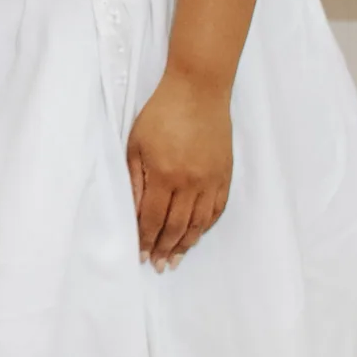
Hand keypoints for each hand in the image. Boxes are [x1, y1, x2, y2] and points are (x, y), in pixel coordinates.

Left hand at [126, 72, 232, 269]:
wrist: (198, 90)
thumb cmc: (161, 113)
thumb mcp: (136, 144)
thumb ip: (134, 180)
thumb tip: (132, 213)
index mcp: (164, 175)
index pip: (152, 219)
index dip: (146, 240)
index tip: (142, 256)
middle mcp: (189, 182)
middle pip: (176, 226)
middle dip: (165, 249)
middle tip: (159, 266)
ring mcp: (210, 180)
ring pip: (198, 223)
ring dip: (186, 244)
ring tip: (176, 259)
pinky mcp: (224, 174)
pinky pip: (216, 209)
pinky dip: (206, 226)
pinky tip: (197, 235)